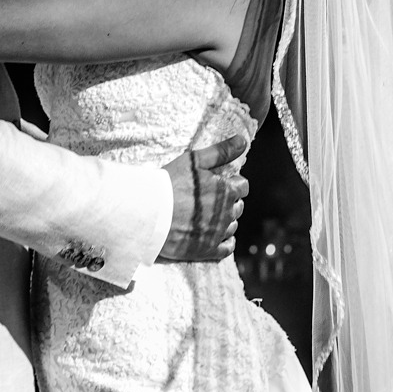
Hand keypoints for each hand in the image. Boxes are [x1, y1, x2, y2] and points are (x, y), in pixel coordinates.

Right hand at [160, 131, 249, 261]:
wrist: (149, 213)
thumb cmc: (170, 184)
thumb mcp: (195, 161)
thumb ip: (222, 151)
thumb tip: (243, 141)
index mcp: (227, 192)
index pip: (242, 187)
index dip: (232, 183)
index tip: (220, 183)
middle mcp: (227, 214)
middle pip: (238, 206)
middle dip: (229, 201)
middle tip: (210, 198)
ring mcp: (217, 233)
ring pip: (232, 226)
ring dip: (226, 219)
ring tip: (208, 215)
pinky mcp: (207, 250)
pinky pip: (226, 248)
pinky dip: (226, 241)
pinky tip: (218, 236)